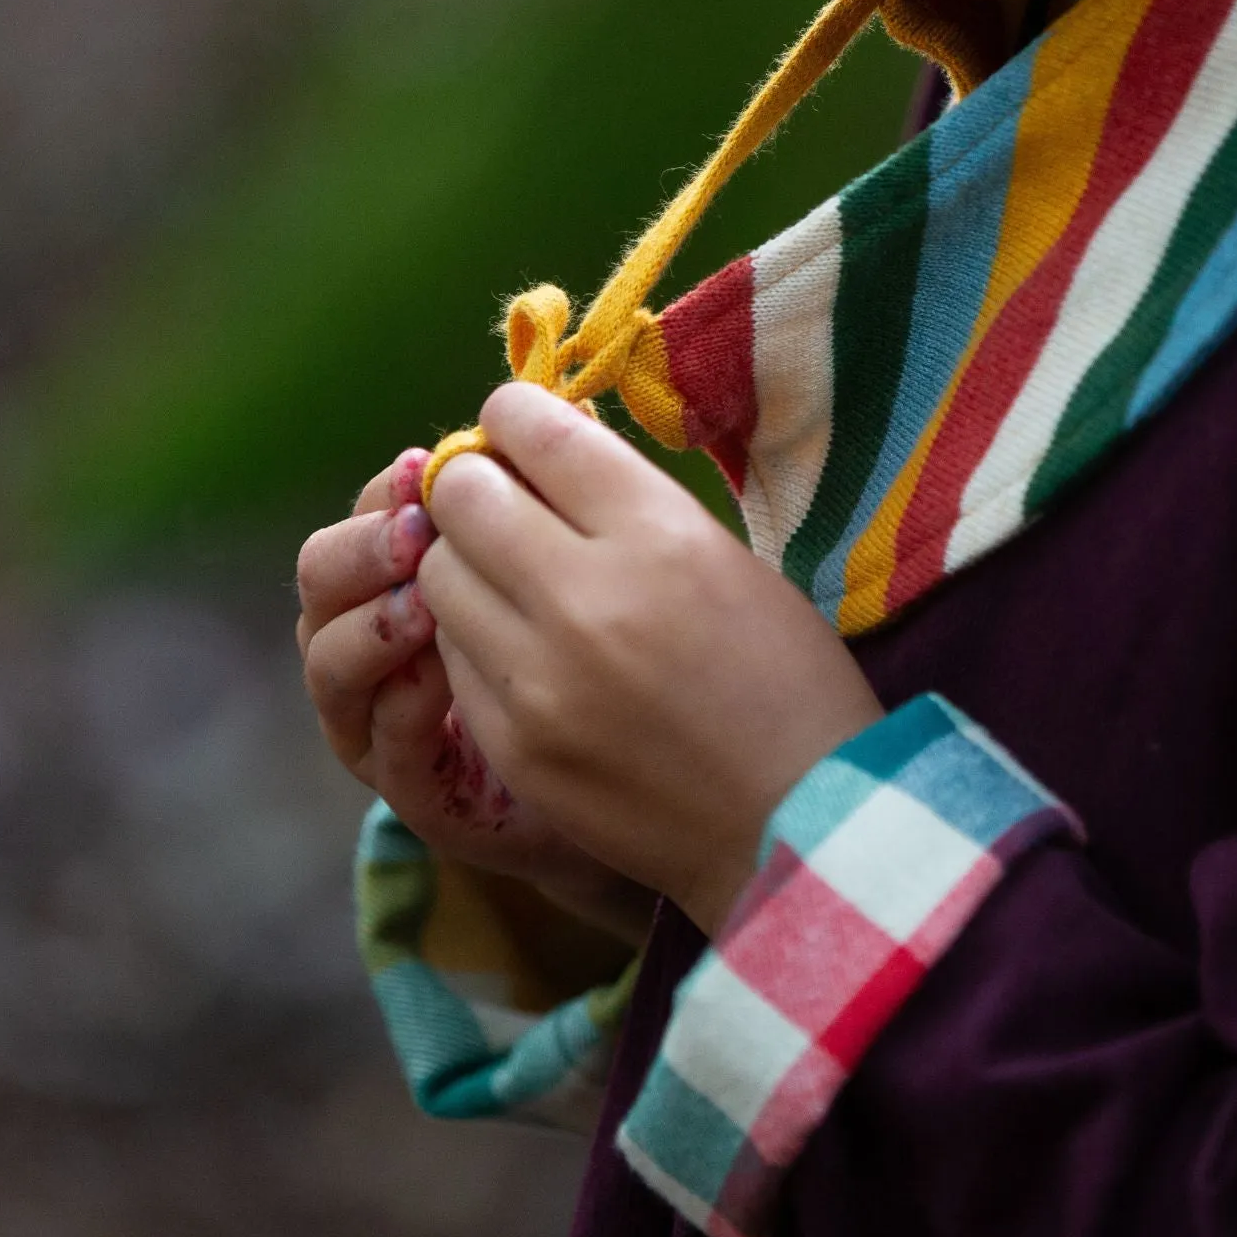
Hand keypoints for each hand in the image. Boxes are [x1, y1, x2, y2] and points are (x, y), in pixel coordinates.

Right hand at [296, 450, 653, 943]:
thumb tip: (553, 413)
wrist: (652, 779)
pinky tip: (434, 679)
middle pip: (326, 568)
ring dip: (369, 622)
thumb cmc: (625, 655)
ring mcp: (385, 711)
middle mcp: (385, 633)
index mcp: (424, 564)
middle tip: (417, 530)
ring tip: (419, 606)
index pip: (376, 506)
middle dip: (367, 543)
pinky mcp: (413, 782)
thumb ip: (555, 501)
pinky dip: (399, 704)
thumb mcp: (593, 566)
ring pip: (327, 654)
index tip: (431, 465)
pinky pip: (379, 740)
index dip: (397, 486)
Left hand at [421, 384, 883, 936]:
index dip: (511, 415)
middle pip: (462, 495)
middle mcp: (587, 595)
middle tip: (495, 496)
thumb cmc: (786, 678)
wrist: (798, 821)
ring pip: (438, 575)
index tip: (513, 424)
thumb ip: (630, 502)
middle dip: (471, 482)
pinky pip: (452, 656)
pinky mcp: (511, 742)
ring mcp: (538, 677)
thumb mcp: (726, 558)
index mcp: (660, 534)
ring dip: (464, 561)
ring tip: (508, 578)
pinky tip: (520, 650)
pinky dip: (474, 638)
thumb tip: (542, 449)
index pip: (534, 430)